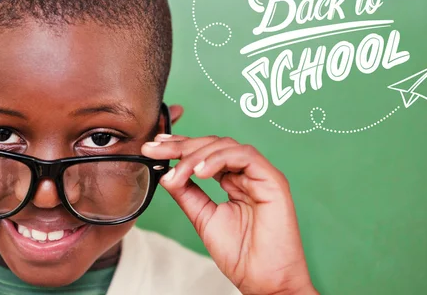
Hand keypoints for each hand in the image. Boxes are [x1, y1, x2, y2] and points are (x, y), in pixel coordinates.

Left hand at [142, 134, 317, 294]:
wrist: (264, 280)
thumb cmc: (241, 254)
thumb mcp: (203, 217)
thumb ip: (187, 194)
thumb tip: (166, 174)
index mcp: (232, 180)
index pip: (204, 154)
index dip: (179, 147)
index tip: (153, 147)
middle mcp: (246, 173)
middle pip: (212, 144)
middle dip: (181, 146)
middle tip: (155, 150)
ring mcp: (260, 174)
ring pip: (226, 146)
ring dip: (196, 155)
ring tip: (179, 172)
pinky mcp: (273, 179)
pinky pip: (245, 156)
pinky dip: (219, 159)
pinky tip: (200, 172)